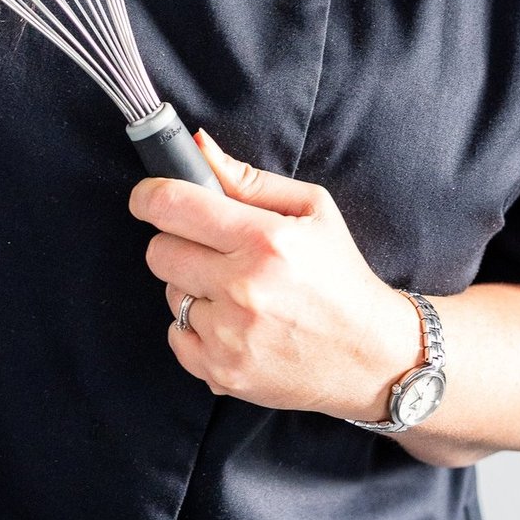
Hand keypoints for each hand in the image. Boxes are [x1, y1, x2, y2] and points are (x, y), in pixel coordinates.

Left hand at [128, 130, 420, 421]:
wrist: (370, 356)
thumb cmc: (340, 275)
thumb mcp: (311, 209)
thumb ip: (248, 178)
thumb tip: (197, 146)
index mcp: (265, 240)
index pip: (173, 205)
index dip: (149, 195)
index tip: (149, 196)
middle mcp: (243, 288)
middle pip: (160, 251)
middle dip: (178, 242)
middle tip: (211, 248)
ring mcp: (230, 336)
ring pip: (169, 294)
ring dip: (192, 287)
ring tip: (234, 291)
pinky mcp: (223, 373)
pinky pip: (175, 336)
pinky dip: (195, 328)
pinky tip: (231, 322)